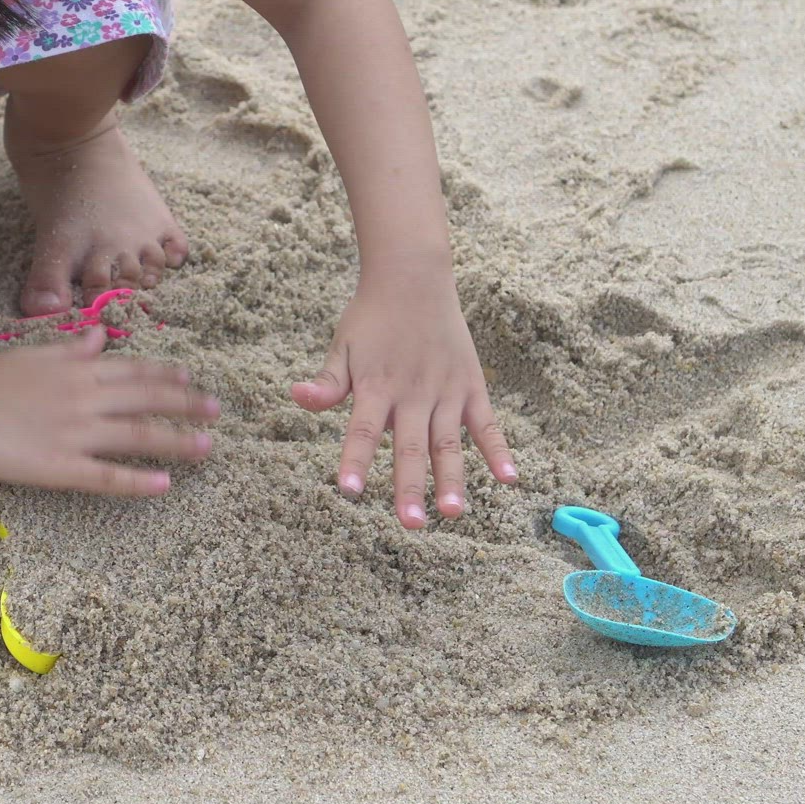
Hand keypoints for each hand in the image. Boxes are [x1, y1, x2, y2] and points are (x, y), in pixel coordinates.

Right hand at [0, 326, 220, 494]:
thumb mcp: (35, 354)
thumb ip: (72, 348)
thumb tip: (102, 336)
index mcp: (78, 370)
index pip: (134, 371)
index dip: (166, 376)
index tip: (191, 379)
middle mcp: (85, 397)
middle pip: (147, 400)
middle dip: (186, 405)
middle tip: (216, 411)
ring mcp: (74, 432)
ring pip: (136, 435)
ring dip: (175, 440)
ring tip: (205, 447)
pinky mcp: (58, 465)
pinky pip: (106, 475)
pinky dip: (138, 480)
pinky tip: (164, 484)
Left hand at [290, 255, 516, 526]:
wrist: (413, 279)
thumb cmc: (371, 319)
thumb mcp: (342, 347)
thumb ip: (327, 382)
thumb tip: (295, 396)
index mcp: (376, 386)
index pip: (364, 430)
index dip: (356, 460)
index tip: (349, 491)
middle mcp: (413, 393)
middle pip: (411, 446)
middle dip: (410, 487)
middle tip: (409, 524)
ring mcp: (446, 392)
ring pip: (449, 443)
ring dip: (452, 479)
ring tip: (453, 512)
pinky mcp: (471, 388)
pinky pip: (487, 424)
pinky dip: (498, 450)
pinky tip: (509, 479)